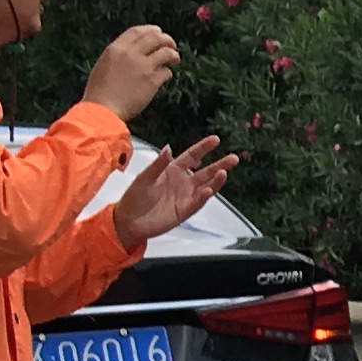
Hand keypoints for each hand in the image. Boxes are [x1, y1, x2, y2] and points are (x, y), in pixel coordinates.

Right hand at [84, 25, 180, 119]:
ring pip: (166, 52)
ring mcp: (143, 67)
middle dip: (166, 39)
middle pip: (155, 37)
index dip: (150, 30)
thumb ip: (119, 55)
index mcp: (116, 48)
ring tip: (174, 60)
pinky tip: (164, 77)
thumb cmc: (99, 92)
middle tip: (171, 45)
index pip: (137, 31)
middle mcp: (130, 54)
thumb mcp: (104, 65)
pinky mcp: (152, 82)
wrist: (102, 110)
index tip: (158, 32)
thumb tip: (135, 51)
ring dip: (173, 55)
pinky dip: (167, 73)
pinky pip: (166, 72)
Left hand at [114, 137, 236, 243]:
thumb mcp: (145, 177)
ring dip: (216, 181)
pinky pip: (196, 203)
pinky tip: (208, 190)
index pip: (192, 156)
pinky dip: (203, 197)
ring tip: (224, 173)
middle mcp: (183, 182)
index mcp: (173, 170)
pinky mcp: (184, 211)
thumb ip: (158, 164)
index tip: (216, 140)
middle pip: (205, 171)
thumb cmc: (134, 197)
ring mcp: (185, 197)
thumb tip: (169, 147)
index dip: (204, 148)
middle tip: (233, 158)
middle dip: (220, 165)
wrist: (128, 220)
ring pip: (206, 187)